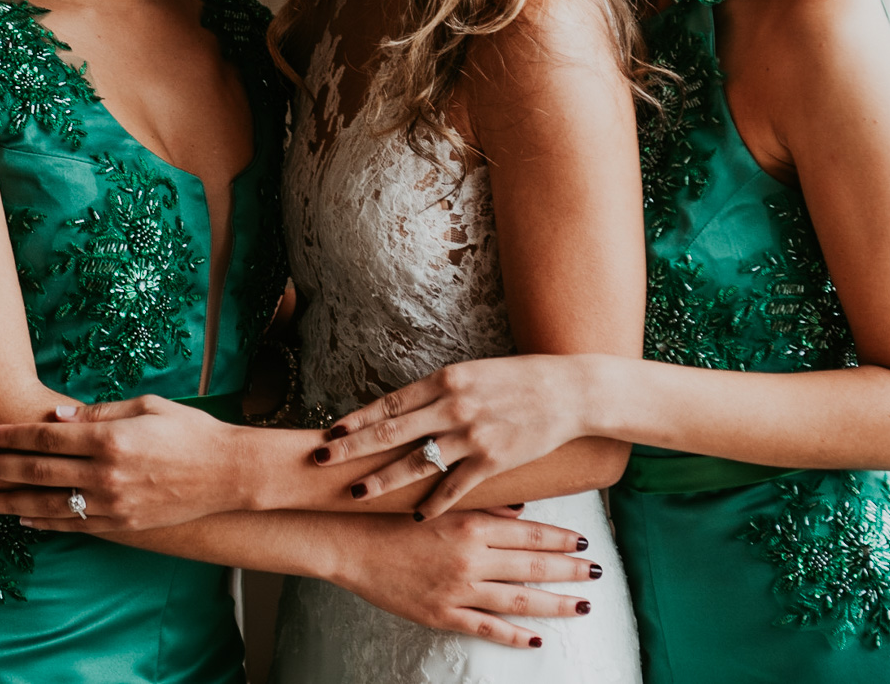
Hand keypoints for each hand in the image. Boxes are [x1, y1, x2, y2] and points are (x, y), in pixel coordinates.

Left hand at [0, 394, 249, 532]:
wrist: (228, 473)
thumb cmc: (191, 430)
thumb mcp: (146, 406)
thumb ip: (97, 412)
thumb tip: (55, 414)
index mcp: (110, 438)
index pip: (46, 435)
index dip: (11, 434)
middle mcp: (105, 473)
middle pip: (37, 470)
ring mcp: (112, 503)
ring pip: (47, 504)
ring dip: (10, 501)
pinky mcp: (122, 524)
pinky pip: (74, 526)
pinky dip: (44, 523)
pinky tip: (24, 519)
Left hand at [314, 355, 593, 518]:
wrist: (569, 391)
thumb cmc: (519, 379)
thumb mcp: (473, 373)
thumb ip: (438, 391)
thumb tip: (403, 407)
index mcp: (445, 380)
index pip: (390, 403)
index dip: (356, 419)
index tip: (329, 431)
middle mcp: (453, 406)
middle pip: (391, 432)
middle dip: (352, 448)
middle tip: (319, 461)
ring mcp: (473, 435)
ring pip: (416, 463)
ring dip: (383, 480)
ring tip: (356, 493)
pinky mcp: (494, 460)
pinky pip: (455, 487)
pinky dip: (433, 503)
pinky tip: (415, 515)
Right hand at [330, 510, 600, 647]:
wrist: (351, 543)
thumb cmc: (392, 515)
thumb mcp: (439, 501)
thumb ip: (483, 505)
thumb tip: (522, 509)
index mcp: (471, 524)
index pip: (528, 533)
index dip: (560, 538)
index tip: (584, 541)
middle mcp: (470, 557)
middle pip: (532, 565)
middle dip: (569, 569)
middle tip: (597, 571)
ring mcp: (458, 589)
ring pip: (518, 600)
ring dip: (554, 602)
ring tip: (582, 604)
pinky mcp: (442, 614)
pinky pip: (486, 629)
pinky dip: (514, 636)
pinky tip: (537, 639)